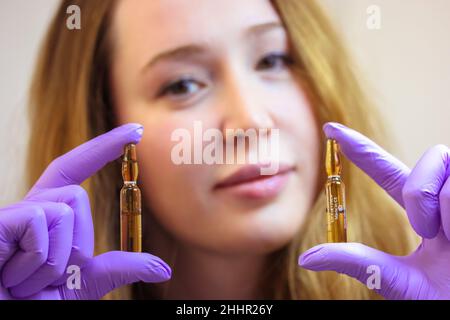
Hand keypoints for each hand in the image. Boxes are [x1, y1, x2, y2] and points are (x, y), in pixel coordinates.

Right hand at [0, 124, 170, 299]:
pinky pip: (41, 220)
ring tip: (28, 282)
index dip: (104, 147)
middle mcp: (30, 209)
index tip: (135, 131)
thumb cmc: (34, 304)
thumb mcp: (85, 284)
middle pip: (77, 195)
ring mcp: (12, 214)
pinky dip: (39, 259)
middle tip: (49, 278)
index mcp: (48, 218)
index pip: (76, 170)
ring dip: (57, 259)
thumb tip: (164, 269)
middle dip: (75, 245)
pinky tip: (13, 278)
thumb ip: (119, 268)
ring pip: (64, 207)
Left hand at [299, 122, 449, 299]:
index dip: (361, 149)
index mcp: (427, 216)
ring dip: (440, 205)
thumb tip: (306, 257)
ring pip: (446, 168)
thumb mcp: (398, 280)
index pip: (389, 173)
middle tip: (427, 229)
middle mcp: (449, 201)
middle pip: (431, 158)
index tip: (330, 128)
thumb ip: (357, 262)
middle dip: (419, 191)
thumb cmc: (445, 300)